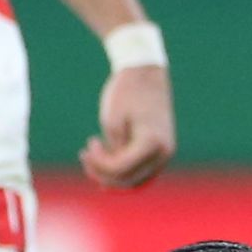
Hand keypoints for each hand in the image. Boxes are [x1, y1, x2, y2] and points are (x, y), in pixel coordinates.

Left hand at [82, 64, 175, 187]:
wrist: (145, 71)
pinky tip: (106, 160)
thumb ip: (111, 153)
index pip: (121, 168)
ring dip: (113, 175)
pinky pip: (142, 169)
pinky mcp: (161, 148)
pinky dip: (124, 169)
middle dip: (103, 173)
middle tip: (85, 156)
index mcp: (152, 143)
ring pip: (137, 179)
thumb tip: (108, 179)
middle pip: (129, 180)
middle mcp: (164, 152)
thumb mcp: (112, 122)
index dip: (99, 164)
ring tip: (94, 157)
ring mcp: (165, 152)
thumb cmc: (126, 92)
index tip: (88, 145)